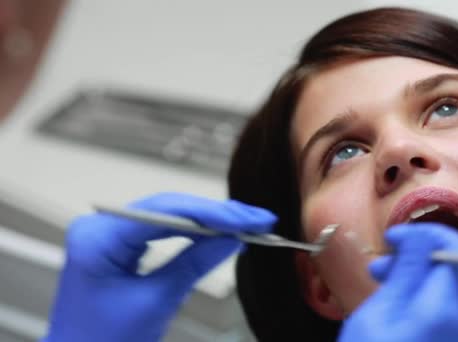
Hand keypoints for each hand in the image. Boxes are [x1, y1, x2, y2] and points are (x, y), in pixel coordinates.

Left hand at [43, 193, 275, 341]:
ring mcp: (107, 233)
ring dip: (208, 221)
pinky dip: (192, 231)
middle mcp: (99, 226)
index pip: (165, 211)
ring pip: (168, 215)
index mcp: (98, 238)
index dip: (212, 214)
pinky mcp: (117, 243)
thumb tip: (232, 238)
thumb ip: (194, 264)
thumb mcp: (156, 302)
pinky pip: (161, 228)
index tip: (249, 220)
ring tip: (247, 224)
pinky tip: (219, 232)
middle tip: (257, 220)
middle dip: (216, 215)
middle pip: (169, 208)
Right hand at [338, 223, 457, 341]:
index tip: (395, 237)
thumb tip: (422, 234)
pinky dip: (428, 298)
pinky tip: (401, 305)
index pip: (454, 247)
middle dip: (420, 255)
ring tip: (385, 283)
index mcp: (447, 310)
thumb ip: (408, 270)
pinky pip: (453, 308)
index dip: (424, 233)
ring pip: (452, 286)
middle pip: (456, 266)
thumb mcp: (382, 312)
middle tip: (383, 264)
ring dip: (421, 276)